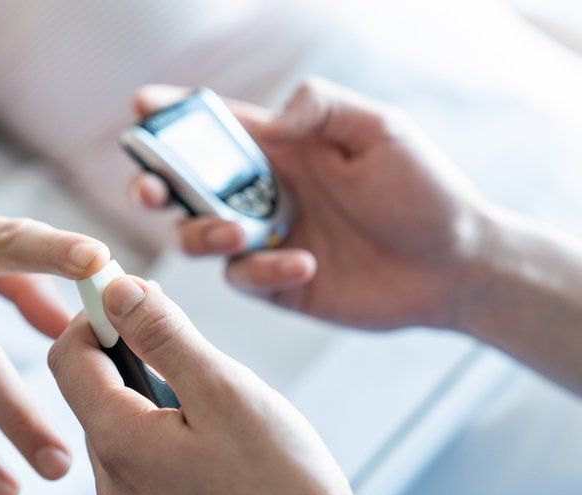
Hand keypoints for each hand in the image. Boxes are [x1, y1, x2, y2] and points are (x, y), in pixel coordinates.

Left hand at [48, 276, 368, 494]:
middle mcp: (114, 484)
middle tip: (194, 352)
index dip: (94, 314)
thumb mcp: (227, 395)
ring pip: (127, 429)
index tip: (129, 290)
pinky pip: (149, 466)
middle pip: (98, 394)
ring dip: (159, 401)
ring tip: (221, 411)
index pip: (69, 358)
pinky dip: (173, 440)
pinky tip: (223, 453)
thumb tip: (120, 292)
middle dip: (135, 357)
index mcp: (120, 443)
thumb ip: (166, 338)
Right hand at [130, 79, 488, 329]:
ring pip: (196, 238)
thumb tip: (268, 120)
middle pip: (184, 188)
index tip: (142, 108)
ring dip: (202, 233)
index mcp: (280, 149)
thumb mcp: (380, 129)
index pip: (213, 128)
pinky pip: (243, 277)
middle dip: (153, 185)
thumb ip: (322, 107)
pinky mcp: (276, 283)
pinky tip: (304, 263)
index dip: (173, 116)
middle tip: (148, 190)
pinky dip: (262, 269)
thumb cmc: (423, 189)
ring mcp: (265, 240)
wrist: (455, 263)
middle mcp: (261, 193)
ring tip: (234, 232)